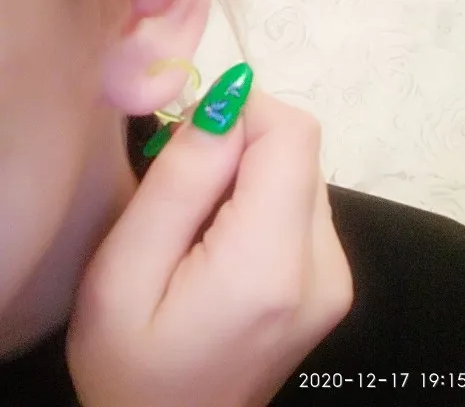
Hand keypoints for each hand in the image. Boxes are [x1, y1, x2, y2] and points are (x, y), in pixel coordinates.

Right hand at [67, 90, 352, 406]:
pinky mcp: (333, 279)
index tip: (190, 138)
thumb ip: (181, 182)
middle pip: (298, 150)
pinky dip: (260, 201)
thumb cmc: (130, 364)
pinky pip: (300, 204)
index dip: (243, 112)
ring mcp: (336, 275)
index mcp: (271, 264)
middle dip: (239, 146)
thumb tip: (226, 103)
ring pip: (299, 172)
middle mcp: (325, 265)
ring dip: (247, 174)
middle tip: (182, 191)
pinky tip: (223, 240)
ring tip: (199, 224)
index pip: (292, 135)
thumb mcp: (124, 271)